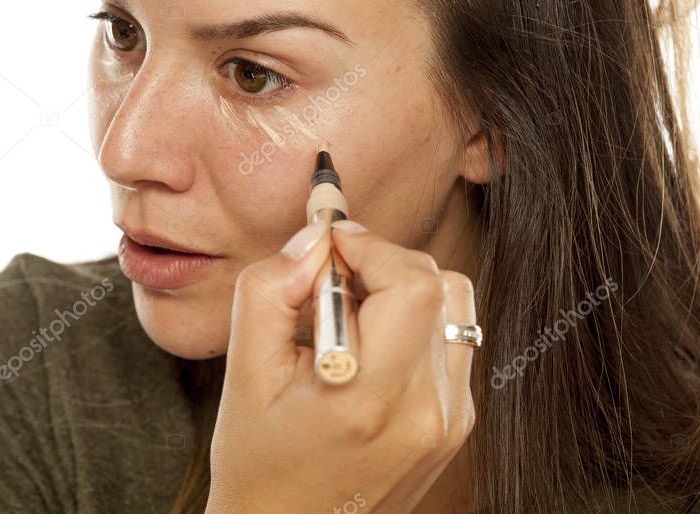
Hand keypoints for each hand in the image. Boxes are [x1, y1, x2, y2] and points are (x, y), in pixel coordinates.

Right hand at [205, 219, 476, 513]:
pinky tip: (370, 349)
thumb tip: (315, 239)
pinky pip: (451, 341)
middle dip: (383, 263)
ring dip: (404, 290)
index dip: (371, 247)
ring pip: (453, 307)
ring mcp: (449, 421)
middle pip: (438, 285)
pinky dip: (414, 324)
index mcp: (368, 397)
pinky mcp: (457, 424)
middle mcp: (424, 411)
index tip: (331, 245)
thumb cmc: (258, 459)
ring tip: (352, 315)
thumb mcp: (242, 373)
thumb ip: (270, 291)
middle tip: (333, 280)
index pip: (412, 284)